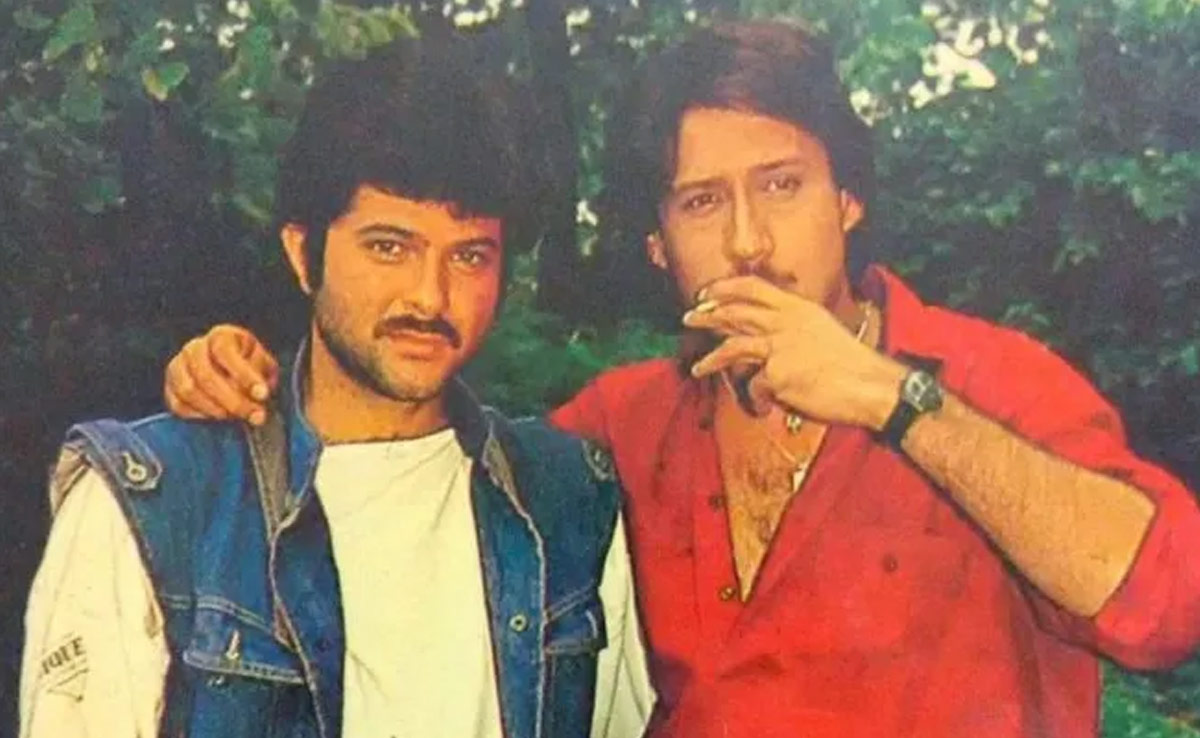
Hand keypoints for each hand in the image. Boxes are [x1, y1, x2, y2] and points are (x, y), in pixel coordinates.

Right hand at [164, 325, 279, 424]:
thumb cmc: (251, 367)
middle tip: (254, 416)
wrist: (233, 375)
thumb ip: (260, 377)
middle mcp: (194, 348)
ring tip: (237, 417)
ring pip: (189, 391)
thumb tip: (257, 395)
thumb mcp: (264, 366)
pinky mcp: (170, 389)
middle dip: (233, 400)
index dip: (244, 375)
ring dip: (216, 409)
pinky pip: (178, 405)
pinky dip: (200, 415)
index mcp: (220, 336)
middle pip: (205, 375)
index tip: (263, 394)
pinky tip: (219, 416)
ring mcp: (178, 368)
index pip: (225, 352)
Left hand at [682, 276, 905, 429]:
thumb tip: (760, 337)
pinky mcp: (778, 374)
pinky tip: (765, 409)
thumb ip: (792, 328)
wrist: (872, 386)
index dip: (726, 287)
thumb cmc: (851, 364)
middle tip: (689, 318)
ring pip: (733, 348)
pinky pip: (755, 388)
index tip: (706, 292)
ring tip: (697, 369)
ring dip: (711, 359)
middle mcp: (787, 322)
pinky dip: (757, 401)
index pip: (754, 286)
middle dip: (707, 315)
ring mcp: (780, 347)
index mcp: (799, 308)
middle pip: (735, 312)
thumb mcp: (822, 331)